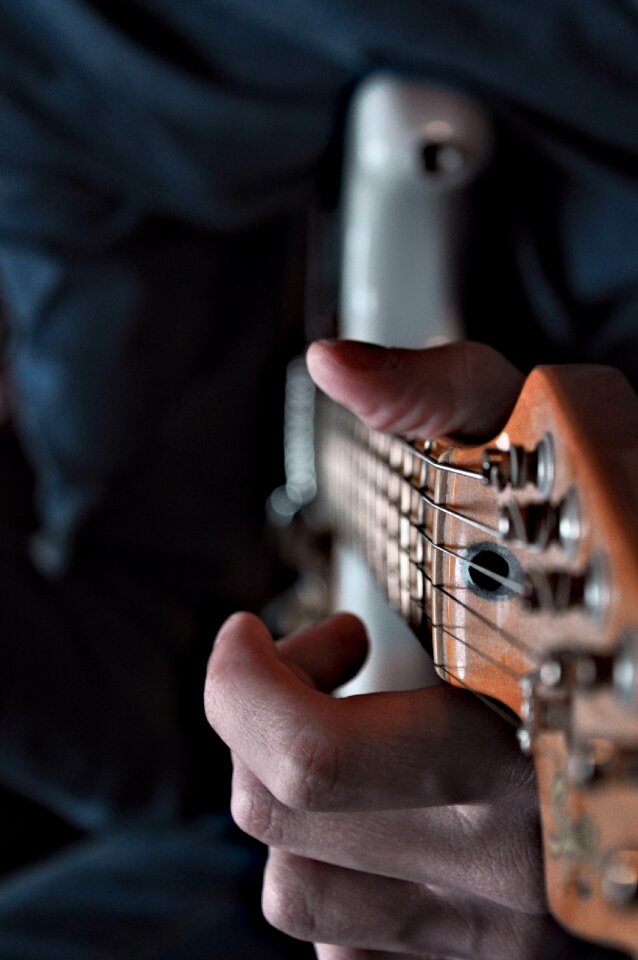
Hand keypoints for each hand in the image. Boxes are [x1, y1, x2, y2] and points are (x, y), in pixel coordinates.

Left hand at [205, 341, 607, 959]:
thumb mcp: (560, 442)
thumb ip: (441, 396)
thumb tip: (333, 364)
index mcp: (523, 735)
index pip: (307, 758)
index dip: (239, 685)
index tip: (248, 633)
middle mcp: (517, 859)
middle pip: (284, 820)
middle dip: (258, 721)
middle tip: (319, 657)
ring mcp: (512, 930)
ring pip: (303, 895)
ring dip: (295, 798)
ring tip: (353, 731)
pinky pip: (358, 959)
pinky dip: (342, 884)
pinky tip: (385, 818)